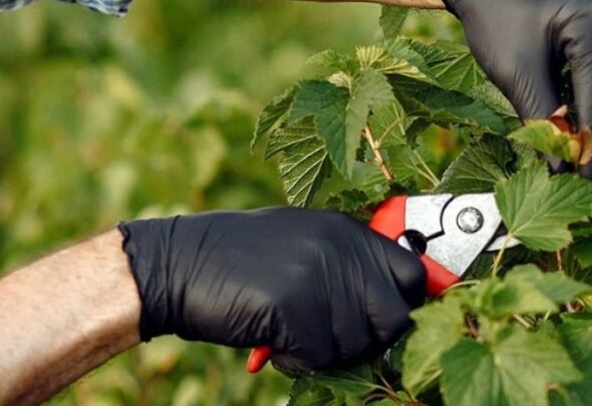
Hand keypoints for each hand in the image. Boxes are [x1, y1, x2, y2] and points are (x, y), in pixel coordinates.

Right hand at [119, 208, 425, 370]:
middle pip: (396, 319)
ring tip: (290, 331)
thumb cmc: (239, 262)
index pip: (414, 273)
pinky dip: (296, 361)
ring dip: (325, 352)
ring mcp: (319, 275)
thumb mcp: (303, 245)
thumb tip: (398, 305)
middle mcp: (342, 249)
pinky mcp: (295, 305)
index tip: (386, 324)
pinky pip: (320, 357)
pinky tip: (273, 342)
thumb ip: (348, 266)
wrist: (177, 264)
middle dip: (369, 341)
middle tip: (330, 338)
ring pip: (357, 345)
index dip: (406, 305)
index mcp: (348, 231)